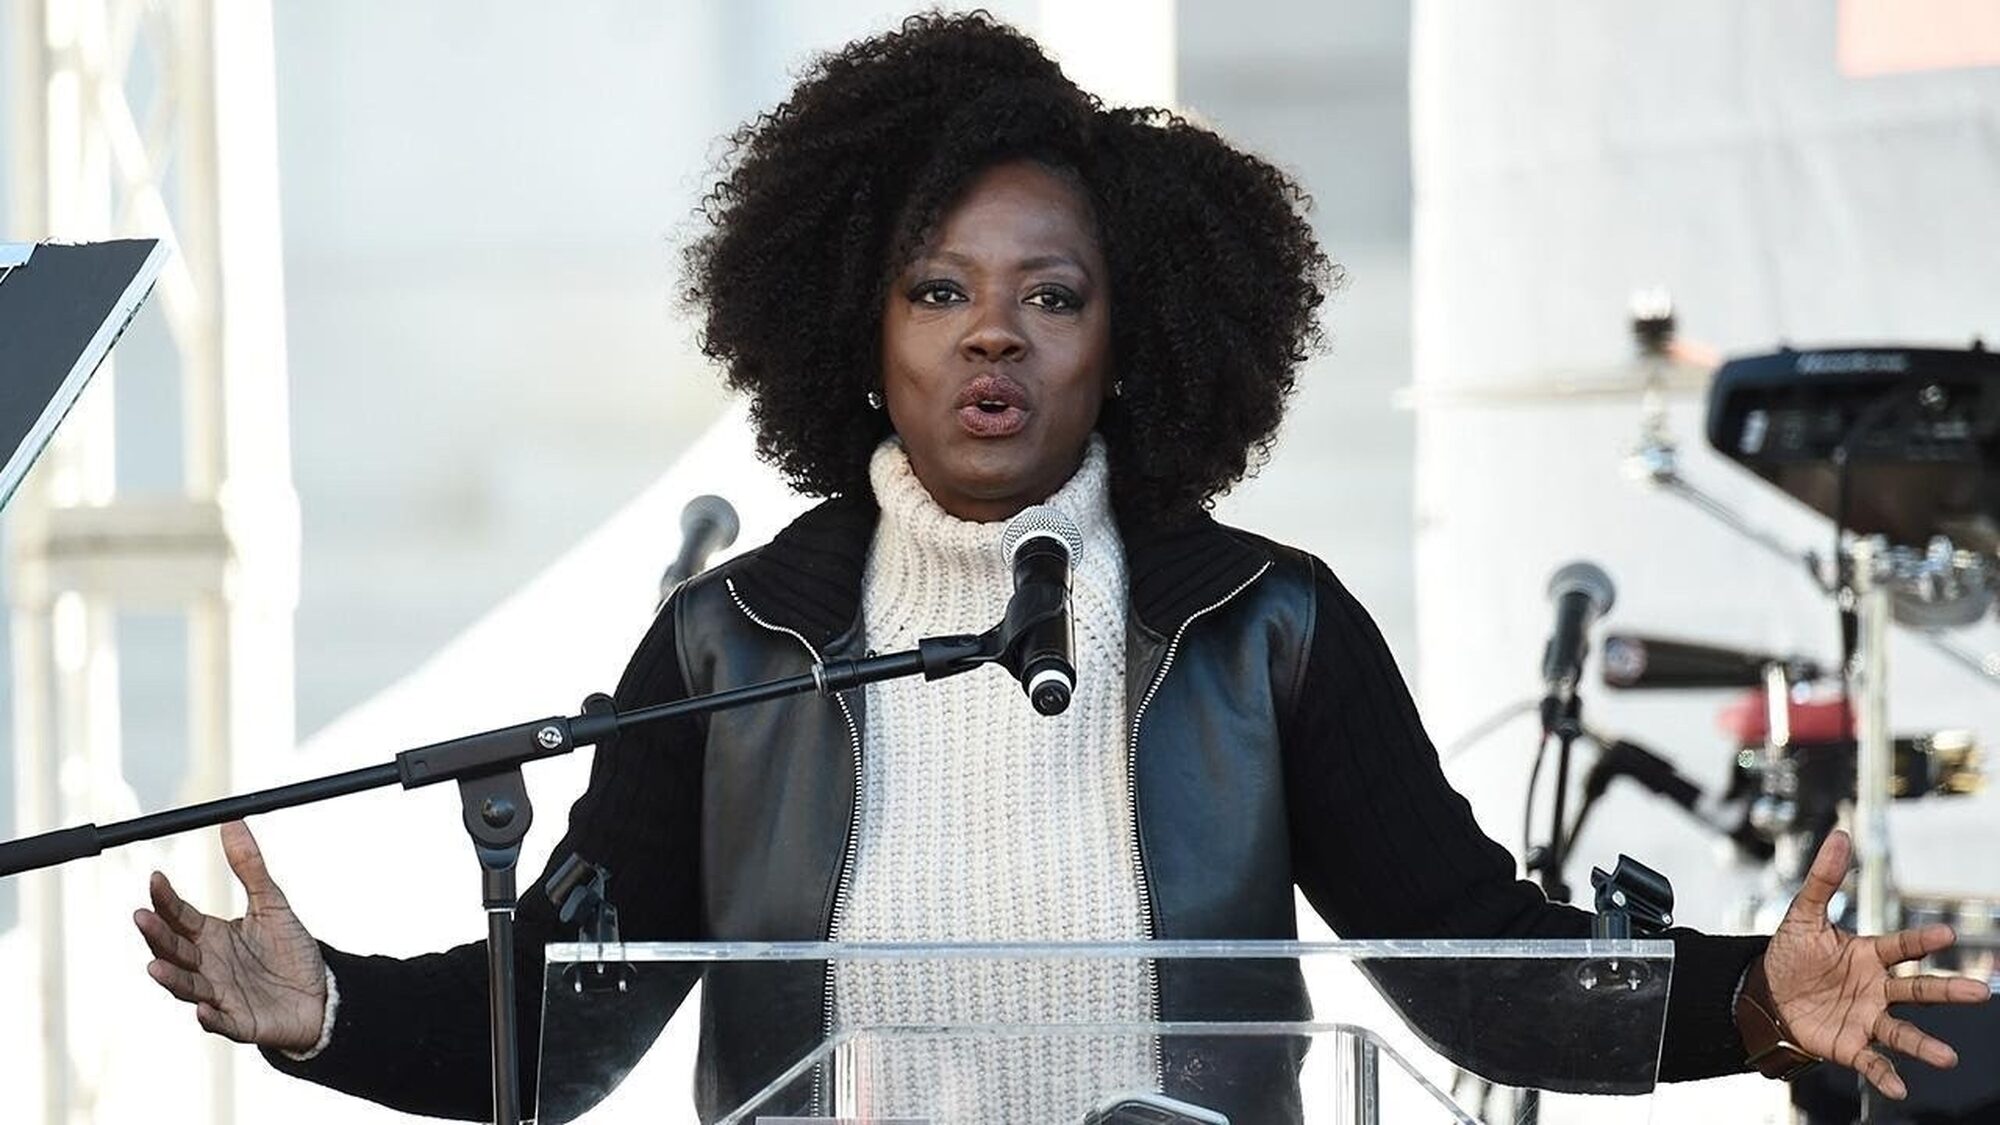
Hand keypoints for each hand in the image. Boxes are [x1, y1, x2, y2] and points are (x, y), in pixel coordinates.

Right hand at [133, 820, 328, 1052]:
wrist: (319, 992)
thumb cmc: (289, 950)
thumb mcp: (271, 903)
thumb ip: (249, 867)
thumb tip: (231, 821)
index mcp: (210, 936)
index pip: (179, 915)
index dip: (166, 899)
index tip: (156, 877)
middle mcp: (207, 965)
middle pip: (174, 949)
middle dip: (156, 935)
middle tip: (141, 917)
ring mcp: (220, 995)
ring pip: (188, 987)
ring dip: (171, 978)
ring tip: (155, 966)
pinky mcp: (240, 1022)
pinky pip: (221, 1022)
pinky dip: (210, 1018)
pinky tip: (203, 1009)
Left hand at [1760, 829, 1991, 1098]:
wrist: (1766, 995)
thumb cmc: (1790, 954)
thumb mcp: (1802, 915)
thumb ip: (1824, 879)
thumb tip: (1839, 835)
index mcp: (1868, 955)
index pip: (1901, 947)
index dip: (1922, 941)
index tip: (1946, 934)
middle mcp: (1876, 988)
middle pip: (1916, 990)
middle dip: (1947, 991)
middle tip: (1979, 992)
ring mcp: (1866, 1018)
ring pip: (1902, 1031)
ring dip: (1924, 1045)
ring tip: (1947, 1057)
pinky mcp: (1850, 1044)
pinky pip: (1872, 1061)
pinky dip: (1885, 1075)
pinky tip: (1898, 1088)